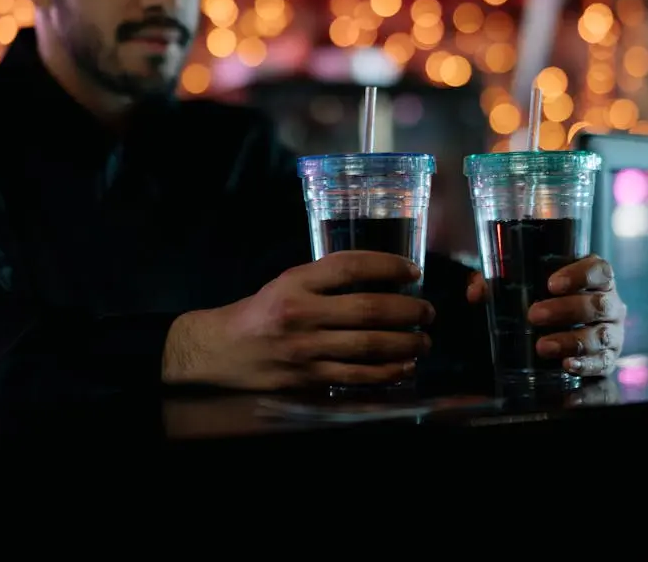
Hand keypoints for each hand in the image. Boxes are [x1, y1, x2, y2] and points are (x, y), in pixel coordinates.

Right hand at [164, 251, 434, 390]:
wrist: (220, 352)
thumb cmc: (259, 314)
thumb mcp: (287, 283)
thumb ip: (327, 281)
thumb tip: (382, 281)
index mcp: (295, 283)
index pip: (350, 267)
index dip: (388, 266)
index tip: (412, 271)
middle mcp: (301, 315)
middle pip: (369, 310)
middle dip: (408, 311)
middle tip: (428, 312)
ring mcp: (305, 351)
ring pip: (369, 346)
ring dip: (406, 344)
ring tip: (424, 341)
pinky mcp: (308, 380)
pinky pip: (357, 377)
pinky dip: (387, 372)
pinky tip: (404, 366)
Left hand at [467, 255, 624, 376]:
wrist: (565, 331)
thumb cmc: (545, 300)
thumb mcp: (523, 287)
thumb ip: (498, 283)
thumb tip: (475, 292)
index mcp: (596, 278)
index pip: (598, 269)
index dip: (579, 275)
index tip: (551, 284)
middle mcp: (610, 303)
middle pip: (597, 304)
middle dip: (566, 310)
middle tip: (534, 316)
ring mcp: (613, 332)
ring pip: (600, 335)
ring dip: (571, 341)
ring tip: (542, 347)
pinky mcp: (609, 358)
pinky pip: (603, 364)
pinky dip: (585, 366)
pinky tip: (566, 366)